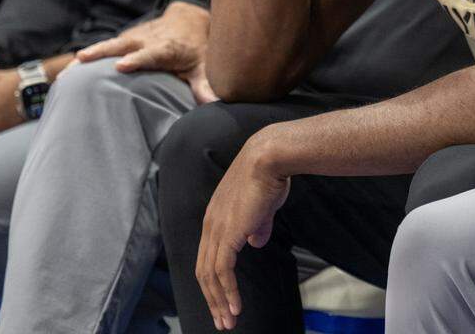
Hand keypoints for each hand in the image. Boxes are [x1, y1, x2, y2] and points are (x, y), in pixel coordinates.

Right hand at [75, 2, 217, 104]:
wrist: (187, 18)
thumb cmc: (196, 48)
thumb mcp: (204, 65)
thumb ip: (206, 85)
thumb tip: (216, 105)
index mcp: (166, 47)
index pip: (151, 54)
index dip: (137, 59)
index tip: (121, 66)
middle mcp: (146, 40)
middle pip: (121, 45)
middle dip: (102, 52)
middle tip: (81, 60)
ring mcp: (132, 38)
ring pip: (107, 45)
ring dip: (86, 57)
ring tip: (64, 74)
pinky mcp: (123, 40)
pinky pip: (103, 49)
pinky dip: (85, 60)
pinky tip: (66, 75)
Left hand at [196, 129, 290, 330]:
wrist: (270, 157)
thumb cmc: (271, 175)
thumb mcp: (263, 205)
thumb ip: (257, 226)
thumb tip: (255, 242)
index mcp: (215, 216)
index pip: (207, 256)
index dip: (214, 280)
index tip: (223, 299)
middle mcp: (210, 225)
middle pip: (203, 271)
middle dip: (212, 299)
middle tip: (222, 320)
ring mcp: (216, 230)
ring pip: (210, 276)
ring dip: (219, 302)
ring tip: (228, 321)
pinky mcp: (228, 235)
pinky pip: (222, 272)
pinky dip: (227, 292)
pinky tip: (235, 307)